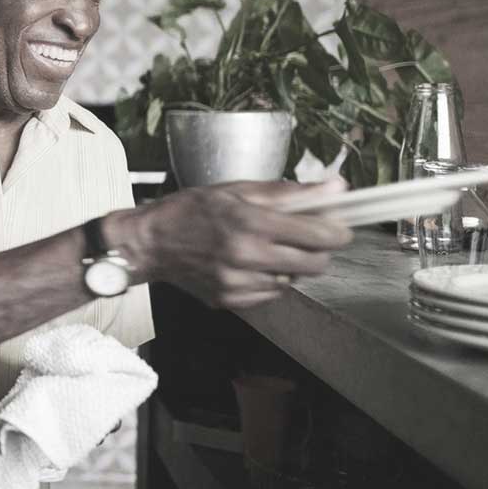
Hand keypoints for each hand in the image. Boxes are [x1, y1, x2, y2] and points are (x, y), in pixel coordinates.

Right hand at [114, 175, 352, 308]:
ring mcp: (239, 283)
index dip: (338, 231)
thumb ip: (288, 192)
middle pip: (315, 264)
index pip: (319, 235)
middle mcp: (247, 257)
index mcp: (250, 224)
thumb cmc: (190, 211)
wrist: (149, 244)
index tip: (339, 227)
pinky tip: (250, 264)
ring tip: (267, 249)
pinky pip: (270, 293)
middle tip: (306, 238)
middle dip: (318, 250)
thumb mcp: (236, 191)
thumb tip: (335, 187)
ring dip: (291, 265)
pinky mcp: (231, 300)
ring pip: (293, 280)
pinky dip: (269, 279)